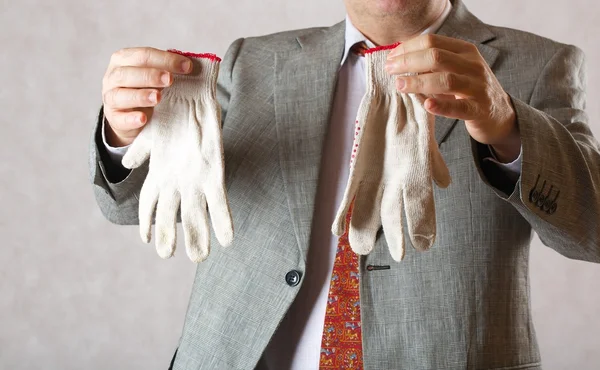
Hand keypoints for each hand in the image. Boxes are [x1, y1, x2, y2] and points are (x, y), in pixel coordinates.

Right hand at [101, 47, 193, 146]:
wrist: (127, 114)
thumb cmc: (144, 88)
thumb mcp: (153, 75)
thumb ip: (166, 68)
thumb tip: (191, 64)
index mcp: (123, 60)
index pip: (142, 55)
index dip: (165, 59)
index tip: (187, 66)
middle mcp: (113, 77)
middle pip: (128, 74)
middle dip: (150, 75)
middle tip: (170, 79)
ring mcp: (110, 98)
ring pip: (120, 95)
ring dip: (140, 96)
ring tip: (158, 97)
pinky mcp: (113, 118)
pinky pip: (120, 118)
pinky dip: (131, 118)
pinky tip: (143, 118)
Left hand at [385, 34, 520, 161]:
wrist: (499, 114)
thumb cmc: (470, 89)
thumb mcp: (456, 69)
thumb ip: (434, 63)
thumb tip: (400, 58)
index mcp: (465, 51)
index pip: (432, 42)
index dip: (408, 48)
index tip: (391, 58)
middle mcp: (473, 65)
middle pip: (436, 57)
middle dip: (408, 62)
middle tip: (390, 70)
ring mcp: (477, 87)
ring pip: (445, 80)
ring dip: (418, 82)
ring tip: (400, 85)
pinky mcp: (478, 109)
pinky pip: (458, 107)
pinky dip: (441, 105)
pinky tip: (426, 104)